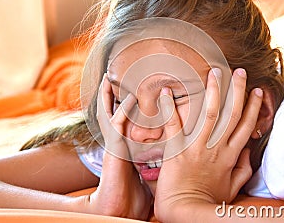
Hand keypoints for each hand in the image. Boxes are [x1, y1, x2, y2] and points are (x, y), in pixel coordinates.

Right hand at [90, 74, 151, 219]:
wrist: (120, 211)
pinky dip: (121, 110)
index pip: (122, 120)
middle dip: (110, 94)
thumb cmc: (135, 197)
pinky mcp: (113, 149)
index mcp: (125, 146)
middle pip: (111, 112)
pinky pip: (116, 124)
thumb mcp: (149, 176)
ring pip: (109, 113)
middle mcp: (118, 142)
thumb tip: (175, 161)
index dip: (122, 105)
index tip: (129, 90)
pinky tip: (129, 98)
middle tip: (112, 75)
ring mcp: (114, 144)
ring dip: (108, 95)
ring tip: (110, 77)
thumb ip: (157, 164)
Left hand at [154, 68, 262, 220]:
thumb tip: (248, 153)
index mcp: (230, 155)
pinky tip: (166, 91)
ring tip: (214, 72)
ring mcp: (197, 147)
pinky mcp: (177, 150)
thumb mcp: (233, 187)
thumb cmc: (207, 200)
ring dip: (213, 91)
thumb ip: (242, 169)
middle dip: (237, 91)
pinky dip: (169, 108)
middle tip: (239, 71)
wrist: (185, 210)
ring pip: (210, 113)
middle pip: (232, 114)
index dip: (252, 107)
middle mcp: (217, 147)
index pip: (245, 126)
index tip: (255, 90)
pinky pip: (174, 125)